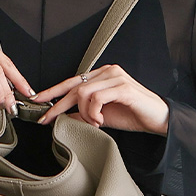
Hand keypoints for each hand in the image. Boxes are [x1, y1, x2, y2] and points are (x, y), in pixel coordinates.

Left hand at [30, 64, 168, 134]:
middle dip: (58, 106)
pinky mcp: (123, 87)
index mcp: (102, 76)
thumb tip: (63, 116)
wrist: (158, 120)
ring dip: (84, 113)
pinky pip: (96, 99)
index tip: (37, 101)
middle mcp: (108, 72)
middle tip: (49, 119)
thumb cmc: (134, 115)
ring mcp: (116, 77)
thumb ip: (84, 114)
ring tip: (94, 123)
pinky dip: (94, 113)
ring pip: (83, 93)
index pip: (72, 81)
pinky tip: (101, 120)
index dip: (52, 91)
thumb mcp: (102, 116)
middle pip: (74, 87)